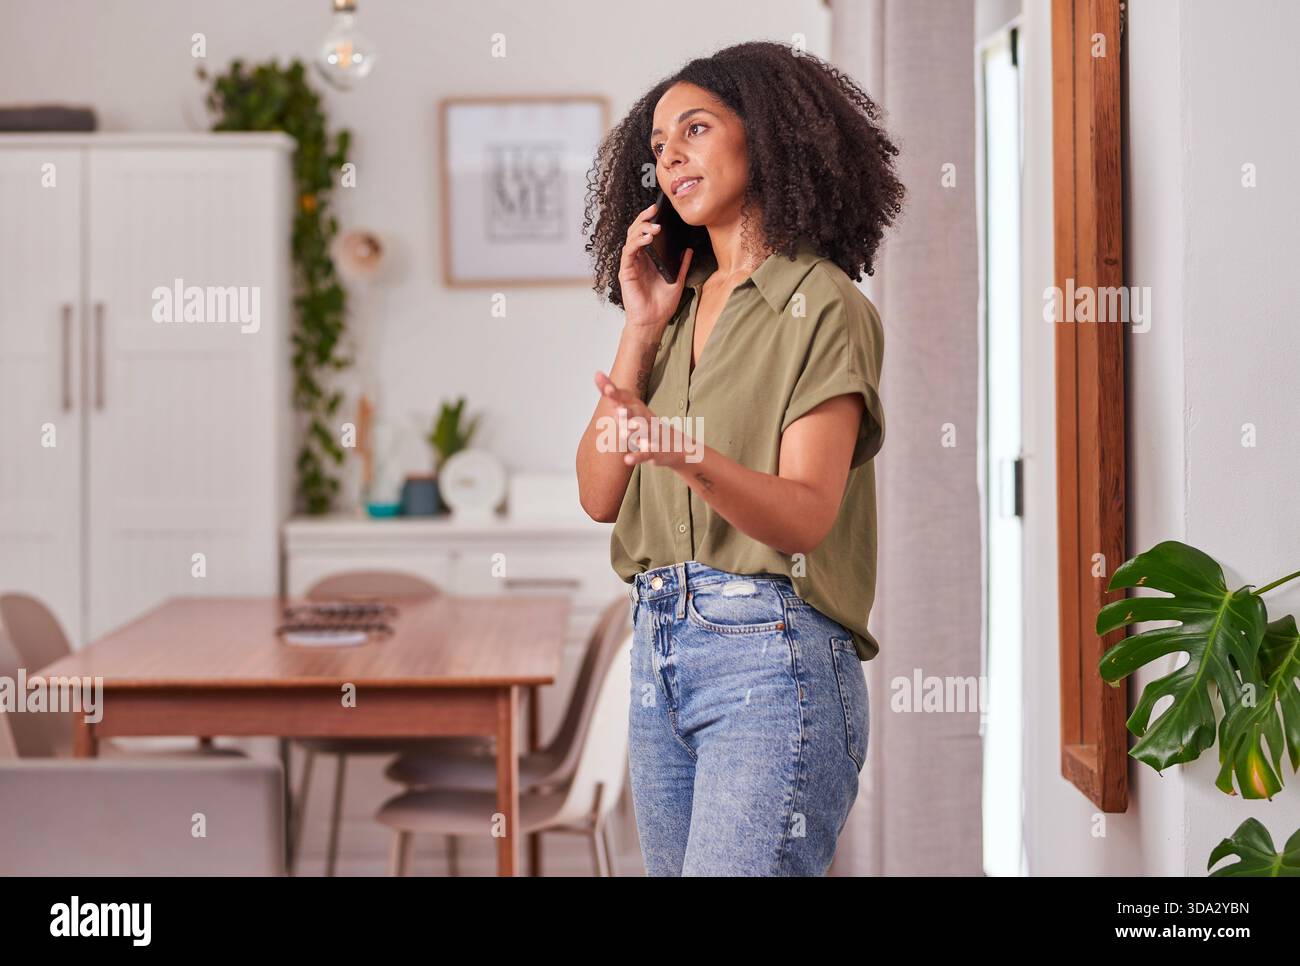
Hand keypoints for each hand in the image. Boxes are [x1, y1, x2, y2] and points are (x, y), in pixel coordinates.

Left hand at [594, 370, 688, 469]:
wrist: (678, 447)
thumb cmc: (650, 429)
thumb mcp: (635, 413)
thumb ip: (617, 399)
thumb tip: (599, 378)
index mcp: (639, 409)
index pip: (626, 397)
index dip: (615, 391)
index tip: (604, 384)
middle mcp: (646, 419)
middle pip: (634, 411)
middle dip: (624, 407)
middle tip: (613, 399)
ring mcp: (652, 435)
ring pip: (642, 431)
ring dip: (633, 427)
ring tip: (624, 426)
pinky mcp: (655, 452)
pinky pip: (645, 454)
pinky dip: (637, 457)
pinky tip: (627, 459)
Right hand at [618, 201, 693, 333]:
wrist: (653, 322)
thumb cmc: (662, 304)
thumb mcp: (677, 280)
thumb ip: (681, 265)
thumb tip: (689, 250)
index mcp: (649, 259)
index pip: (646, 233)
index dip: (649, 220)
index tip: (658, 209)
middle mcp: (638, 259)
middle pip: (636, 231)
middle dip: (644, 218)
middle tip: (654, 210)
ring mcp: (631, 264)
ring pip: (630, 238)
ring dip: (641, 229)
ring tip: (655, 227)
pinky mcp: (626, 272)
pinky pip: (628, 252)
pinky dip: (636, 243)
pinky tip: (647, 239)